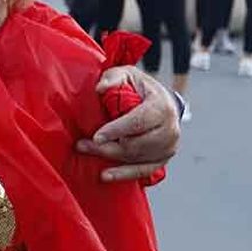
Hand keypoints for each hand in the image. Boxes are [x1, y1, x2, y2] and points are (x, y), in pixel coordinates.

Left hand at [79, 67, 180, 181]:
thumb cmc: (141, 88)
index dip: (117, 130)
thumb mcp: (127, 74)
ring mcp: (168, 147)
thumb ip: (113, 78)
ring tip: (86, 151)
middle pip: (135, 144)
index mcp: (161, 107)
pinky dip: (124, 174)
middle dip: (107, 147)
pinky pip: (143, 171)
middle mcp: (169, 129)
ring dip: (110, 158)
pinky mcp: (163, 159)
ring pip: (136, 158)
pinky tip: (106, 175)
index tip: (96, 137)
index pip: (139, 122)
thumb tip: (100, 88)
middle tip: (82, 145)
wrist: (163, 102)